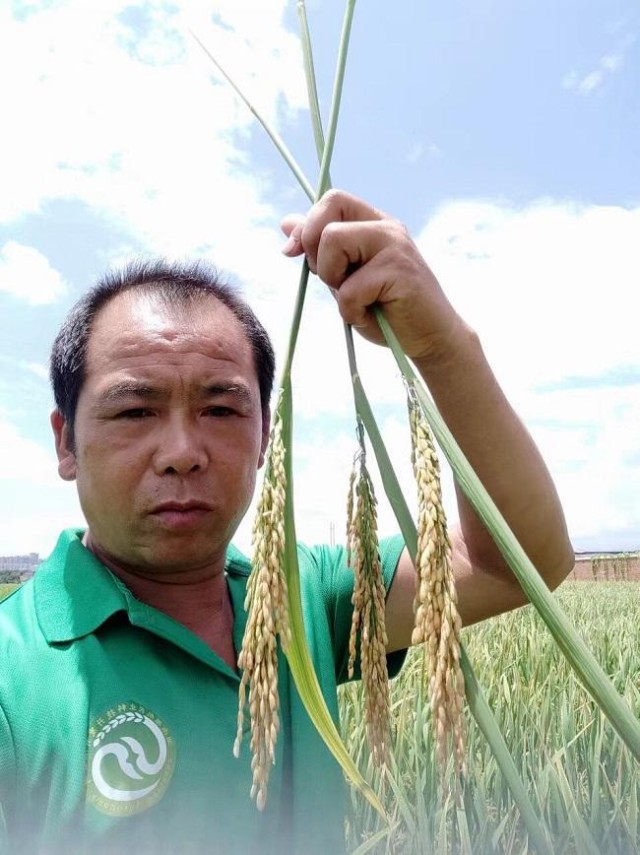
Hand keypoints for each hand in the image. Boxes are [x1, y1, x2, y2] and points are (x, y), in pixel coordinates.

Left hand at [281, 189, 467, 364]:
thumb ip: (320, 250)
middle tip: (336, 281)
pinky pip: (349, 288)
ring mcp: (395, 245)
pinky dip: (351, 311)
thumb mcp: (345, 277)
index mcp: (374, 223)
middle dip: (315, 253)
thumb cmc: (386, 311)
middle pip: (327, 215)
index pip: (332, 201)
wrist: (430, 338)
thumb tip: (286, 222)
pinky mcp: (399, 270)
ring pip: (333, 241)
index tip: (294, 253)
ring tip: (357, 299)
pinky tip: (370, 316)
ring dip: (333, 280)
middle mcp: (386, 227)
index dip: (306, 226)